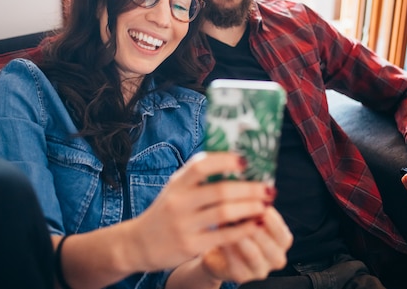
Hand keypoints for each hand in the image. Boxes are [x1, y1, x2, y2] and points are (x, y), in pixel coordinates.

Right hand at [129, 152, 274, 270]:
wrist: (138, 244)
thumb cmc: (166, 211)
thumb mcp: (175, 189)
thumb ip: (197, 177)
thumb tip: (235, 160)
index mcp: (177, 184)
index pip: (201, 166)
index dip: (225, 161)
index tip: (246, 161)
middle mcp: (179, 202)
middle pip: (220, 190)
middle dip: (249, 189)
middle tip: (269, 188)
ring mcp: (184, 225)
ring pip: (224, 213)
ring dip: (250, 208)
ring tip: (265, 205)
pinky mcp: (191, 245)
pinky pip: (223, 236)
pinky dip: (243, 229)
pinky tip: (255, 224)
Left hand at [201, 207, 292, 283]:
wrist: (221, 250)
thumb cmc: (238, 226)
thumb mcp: (251, 212)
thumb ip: (255, 200)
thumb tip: (251, 181)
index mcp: (282, 240)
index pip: (282, 233)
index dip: (272, 220)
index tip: (260, 206)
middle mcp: (275, 257)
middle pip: (271, 246)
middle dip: (256, 228)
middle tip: (243, 213)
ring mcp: (259, 269)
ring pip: (254, 255)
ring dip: (242, 236)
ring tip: (229, 221)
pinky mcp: (242, 276)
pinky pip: (236, 262)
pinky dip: (229, 247)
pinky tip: (221, 234)